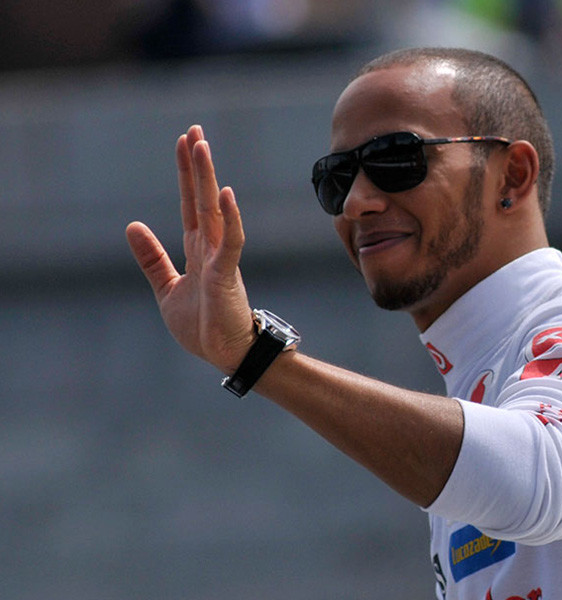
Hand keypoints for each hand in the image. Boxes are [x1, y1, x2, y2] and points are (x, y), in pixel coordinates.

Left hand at [126, 125, 254, 372]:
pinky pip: (231, 241)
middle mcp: (211, 248)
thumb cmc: (203, 325)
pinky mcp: (227, 275)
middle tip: (194, 131)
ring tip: (202, 147)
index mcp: (197, 249)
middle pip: (201, 198)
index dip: (185, 174)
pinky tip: (224, 193)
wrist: (226, 354)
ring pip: (214, 211)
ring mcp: (221, 258)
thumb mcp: (166, 288)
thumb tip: (132, 225)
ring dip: (207, 179)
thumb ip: (152, 258)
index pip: (189, 203)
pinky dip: (230, 217)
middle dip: (196, 165)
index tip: (184, 143)